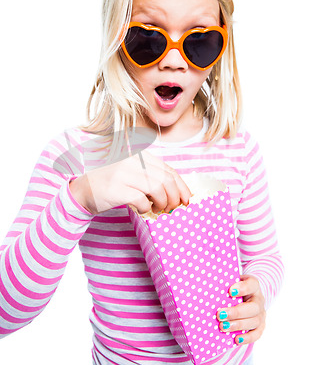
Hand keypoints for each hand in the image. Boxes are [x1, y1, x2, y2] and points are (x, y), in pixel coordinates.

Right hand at [69, 150, 191, 215]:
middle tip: (173, 207)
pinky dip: (146, 208)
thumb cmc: (113, 184)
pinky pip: (141, 200)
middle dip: (175, 196)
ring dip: (162, 203)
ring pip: (157, 188)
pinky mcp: (116, 189)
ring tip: (158, 209)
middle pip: (166, 179)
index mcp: (140, 155)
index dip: (181, 186)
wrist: (83, 190)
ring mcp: (123, 173)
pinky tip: (143, 209)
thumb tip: (179, 191)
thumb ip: (153, 176)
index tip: (186, 199)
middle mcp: (133, 161)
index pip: (169, 169)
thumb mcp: (134, 173)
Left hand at [216, 274, 265, 344]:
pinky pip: (257, 334)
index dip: (243, 288)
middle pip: (253, 307)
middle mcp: (259, 300)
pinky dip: (247, 338)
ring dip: (238, 325)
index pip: (252, 284)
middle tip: (220, 315)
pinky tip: (236, 339)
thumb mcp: (231, 282)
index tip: (230, 291)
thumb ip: (223, 283)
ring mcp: (261, 314)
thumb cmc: (234, 289)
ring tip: (223, 327)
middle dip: (236, 312)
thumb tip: (205, 286)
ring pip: (254, 321)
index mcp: (253, 286)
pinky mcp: (260, 326)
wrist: (246, 298)